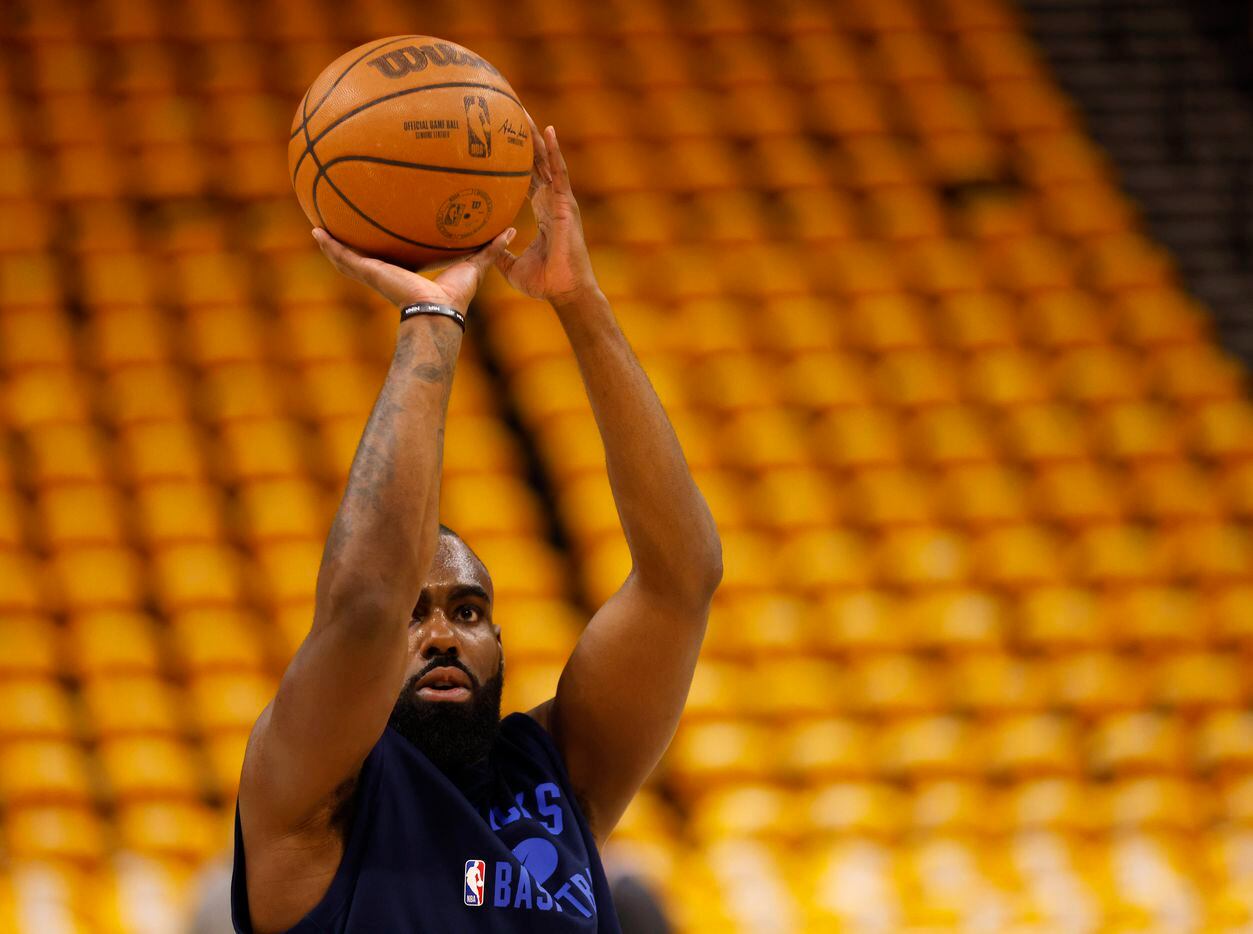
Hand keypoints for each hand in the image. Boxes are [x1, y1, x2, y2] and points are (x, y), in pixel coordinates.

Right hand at [312, 227, 515, 313]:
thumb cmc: (456, 296)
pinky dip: (329, 246)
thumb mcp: (473, 264)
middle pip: (365, 257)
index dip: (386, 246)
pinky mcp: (369, 273)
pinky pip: (344, 257)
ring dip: (332, 245)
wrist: (439, 312)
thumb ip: (489, 248)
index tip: (379, 231)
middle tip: (339, 227)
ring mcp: (375, 274)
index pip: (394, 258)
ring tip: (317, 227)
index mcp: (408, 273)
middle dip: (353, 244)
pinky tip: (316, 231)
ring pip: (348, 258)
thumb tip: (509, 230)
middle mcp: (388, 273)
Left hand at [495, 126, 600, 307]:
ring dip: (535, 136)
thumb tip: (482, 246)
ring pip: (547, 160)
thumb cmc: (545, 282)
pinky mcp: (566, 204)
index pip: (528, 178)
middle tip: (508, 112)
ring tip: (522, 110)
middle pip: (537, 162)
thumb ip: (499, 252)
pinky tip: (547, 130)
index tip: (503, 139)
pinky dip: (553, 151)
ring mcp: (561, 201)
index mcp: (542, 212)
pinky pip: (559, 172)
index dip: (517, 159)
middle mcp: (552, 201)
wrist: (565, 292)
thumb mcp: (512, 265)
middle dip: (523, 138)